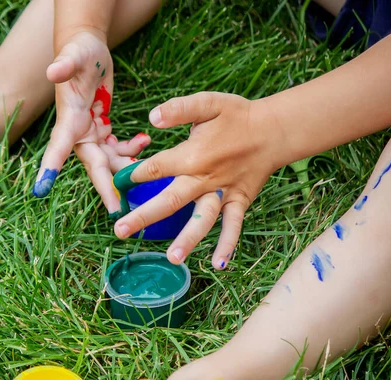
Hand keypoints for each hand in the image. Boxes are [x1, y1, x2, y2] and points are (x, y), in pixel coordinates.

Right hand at [33, 31, 150, 213]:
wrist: (87, 50)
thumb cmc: (79, 51)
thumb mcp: (74, 55)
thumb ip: (65, 64)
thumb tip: (52, 71)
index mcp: (68, 121)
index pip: (57, 148)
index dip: (50, 169)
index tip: (41, 191)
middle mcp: (77, 133)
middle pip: (93, 166)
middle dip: (106, 188)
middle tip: (119, 211)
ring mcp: (90, 134)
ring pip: (109, 162)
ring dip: (126, 169)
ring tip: (148, 170)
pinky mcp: (102, 130)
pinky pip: (118, 149)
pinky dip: (132, 149)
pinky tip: (145, 141)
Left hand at [114, 92, 284, 267]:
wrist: (273, 130)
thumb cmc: (236, 116)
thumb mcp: (208, 103)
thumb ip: (180, 109)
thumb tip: (151, 117)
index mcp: (193, 155)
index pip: (156, 167)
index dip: (134, 175)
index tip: (117, 183)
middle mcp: (205, 178)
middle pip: (170, 200)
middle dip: (144, 216)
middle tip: (120, 231)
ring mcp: (223, 193)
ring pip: (203, 219)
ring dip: (188, 239)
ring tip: (171, 259)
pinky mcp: (239, 201)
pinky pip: (234, 225)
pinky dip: (227, 245)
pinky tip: (218, 266)